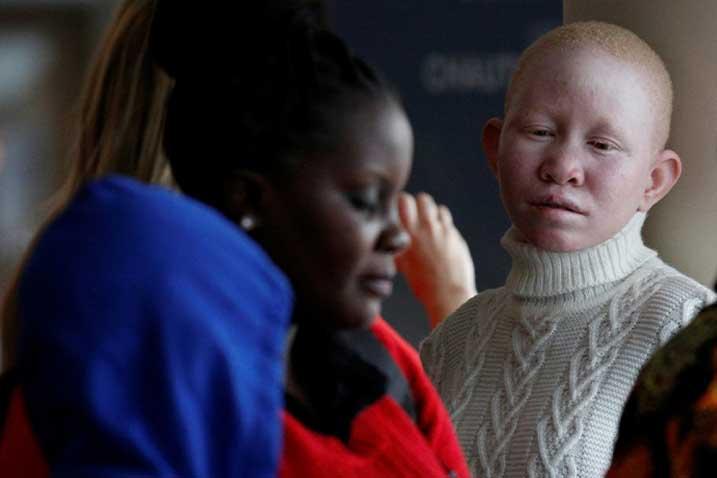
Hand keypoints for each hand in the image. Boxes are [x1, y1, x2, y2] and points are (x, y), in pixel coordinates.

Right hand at [395, 192, 476, 328]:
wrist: (447, 294)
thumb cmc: (423, 284)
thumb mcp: (402, 264)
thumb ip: (396, 245)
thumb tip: (391, 233)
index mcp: (408, 234)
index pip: (404, 199)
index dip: (402, 203)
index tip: (401, 211)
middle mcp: (425, 228)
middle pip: (422, 198)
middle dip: (418, 205)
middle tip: (416, 218)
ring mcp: (442, 230)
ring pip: (436, 206)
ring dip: (431, 213)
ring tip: (428, 227)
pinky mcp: (454, 234)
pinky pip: (446, 218)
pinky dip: (442, 222)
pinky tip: (439, 234)